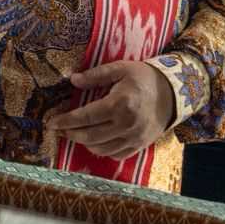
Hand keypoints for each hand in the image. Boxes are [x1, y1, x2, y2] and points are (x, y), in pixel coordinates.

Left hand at [47, 61, 175, 159]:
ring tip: (75, 134)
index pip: (85, 117)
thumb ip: (96, 75)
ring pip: (101, 149)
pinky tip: (94, 142)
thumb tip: (73, 80)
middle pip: (89, 136)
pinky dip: (102, 151)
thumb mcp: (120, 69)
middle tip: (60, 128)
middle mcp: (126, 124)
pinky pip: (116, 155)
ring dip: (84, 143)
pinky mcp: (140, 145)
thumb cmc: (144, 77)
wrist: (173, 92)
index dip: (65, 121)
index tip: (51, 123)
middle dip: (71, 133)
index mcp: (119, 104)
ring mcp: (134, 137)